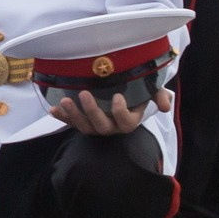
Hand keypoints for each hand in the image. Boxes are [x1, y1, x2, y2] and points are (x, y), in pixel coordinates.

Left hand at [48, 84, 171, 135]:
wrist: (123, 92)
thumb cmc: (137, 92)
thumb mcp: (151, 90)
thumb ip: (159, 95)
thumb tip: (166, 106)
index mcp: (128, 120)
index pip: (126, 122)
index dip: (121, 112)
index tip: (117, 96)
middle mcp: (111, 126)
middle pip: (102, 126)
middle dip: (92, 111)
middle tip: (84, 94)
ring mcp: (95, 126)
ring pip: (84, 127)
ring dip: (73, 115)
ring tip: (64, 100)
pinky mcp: (81, 122)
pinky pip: (70, 123)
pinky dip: (61, 117)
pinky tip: (53, 109)